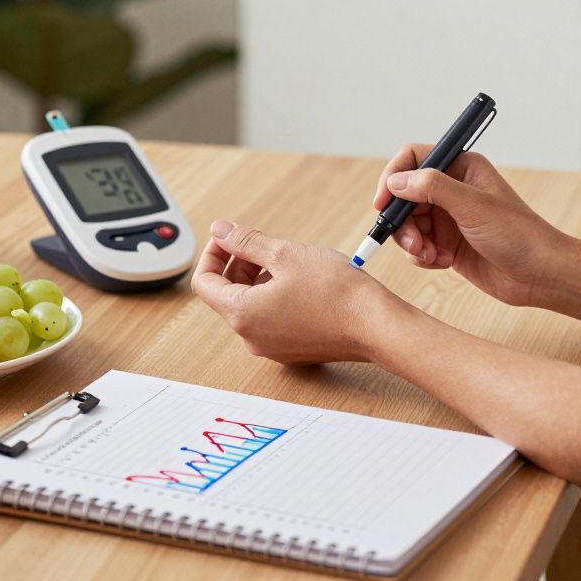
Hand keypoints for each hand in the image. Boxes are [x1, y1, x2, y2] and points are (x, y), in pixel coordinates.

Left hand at [191, 220, 405, 364]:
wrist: (376, 326)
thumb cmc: (336, 293)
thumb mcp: (285, 254)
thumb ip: (246, 242)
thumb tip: (220, 231)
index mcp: (242, 314)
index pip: (203, 282)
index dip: (213, 253)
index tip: (229, 237)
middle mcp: (251, 337)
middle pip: (227, 294)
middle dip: (239, 264)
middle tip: (264, 243)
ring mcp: (272, 347)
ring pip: (251, 305)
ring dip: (259, 278)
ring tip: (289, 260)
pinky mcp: (292, 349)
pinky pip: (271, 319)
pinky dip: (276, 296)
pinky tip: (302, 280)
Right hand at [374, 144, 570, 306]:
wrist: (539, 275)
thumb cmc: (518, 235)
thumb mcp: (473, 206)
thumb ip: (432, 188)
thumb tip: (396, 181)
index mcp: (462, 168)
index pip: (413, 159)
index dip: (393, 178)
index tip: (382, 203)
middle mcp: (452, 189)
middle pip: (404, 196)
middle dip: (403, 220)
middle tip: (412, 242)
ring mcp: (448, 217)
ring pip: (408, 224)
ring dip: (411, 242)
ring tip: (429, 255)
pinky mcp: (447, 244)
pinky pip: (417, 246)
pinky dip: (422, 256)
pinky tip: (441, 262)